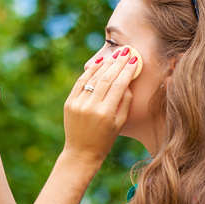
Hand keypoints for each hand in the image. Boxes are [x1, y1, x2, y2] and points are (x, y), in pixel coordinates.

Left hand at [62, 46, 137, 166]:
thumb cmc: (105, 139)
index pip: (119, 85)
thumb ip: (125, 101)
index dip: (127, 71)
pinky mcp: (69, 102)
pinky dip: (91, 71)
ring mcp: (78, 104)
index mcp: (106, 113)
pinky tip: (100, 62)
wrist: (81, 152)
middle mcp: (91, 106)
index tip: (135, 60)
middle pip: (107, 78)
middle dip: (118, 62)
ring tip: (116, 54)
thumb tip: (127, 80)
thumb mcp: (120, 123)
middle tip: (127, 51)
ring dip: (106, 63)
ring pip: (94, 77)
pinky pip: (81, 82)